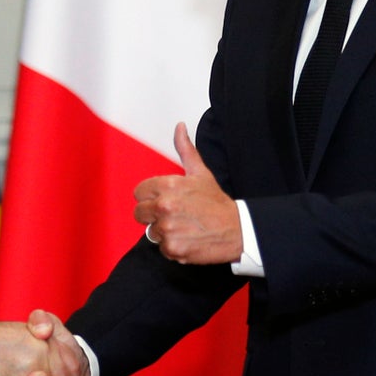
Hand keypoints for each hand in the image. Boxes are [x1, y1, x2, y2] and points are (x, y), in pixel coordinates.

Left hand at [133, 122, 242, 264]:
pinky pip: (161, 248)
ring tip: (184, 226)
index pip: (139, 192)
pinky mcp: (172, 248)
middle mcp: (165, 206)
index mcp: (168, 185)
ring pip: (151, 232)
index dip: (150, 197)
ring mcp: (168, 228)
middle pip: (139, 213)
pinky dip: (173, 247)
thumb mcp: (200, 172)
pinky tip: (188, 238)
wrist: (237, 229)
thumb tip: (179, 127)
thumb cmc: (216, 202)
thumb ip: (185, 150)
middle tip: (174, 215)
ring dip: (164, 232)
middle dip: (153, 215)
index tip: (164, 200)